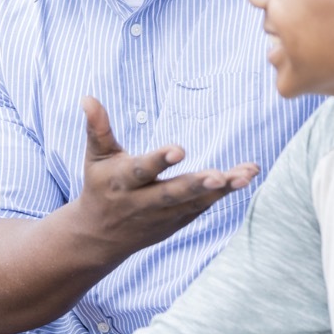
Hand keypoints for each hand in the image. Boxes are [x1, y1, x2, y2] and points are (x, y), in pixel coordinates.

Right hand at [73, 96, 258, 260]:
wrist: (99, 236)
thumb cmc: (100, 185)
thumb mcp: (96, 157)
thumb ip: (97, 128)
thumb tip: (88, 97)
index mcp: (122, 182)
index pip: (142, 170)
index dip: (159, 161)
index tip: (179, 149)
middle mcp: (143, 201)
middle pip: (172, 193)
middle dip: (196, 185)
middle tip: (219, 176)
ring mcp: (163, 215)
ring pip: (195, 202)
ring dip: (221, 190)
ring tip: (246, 175)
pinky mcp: (178, 221)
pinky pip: (204, 206)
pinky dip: (225, 193)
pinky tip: (246, 175)